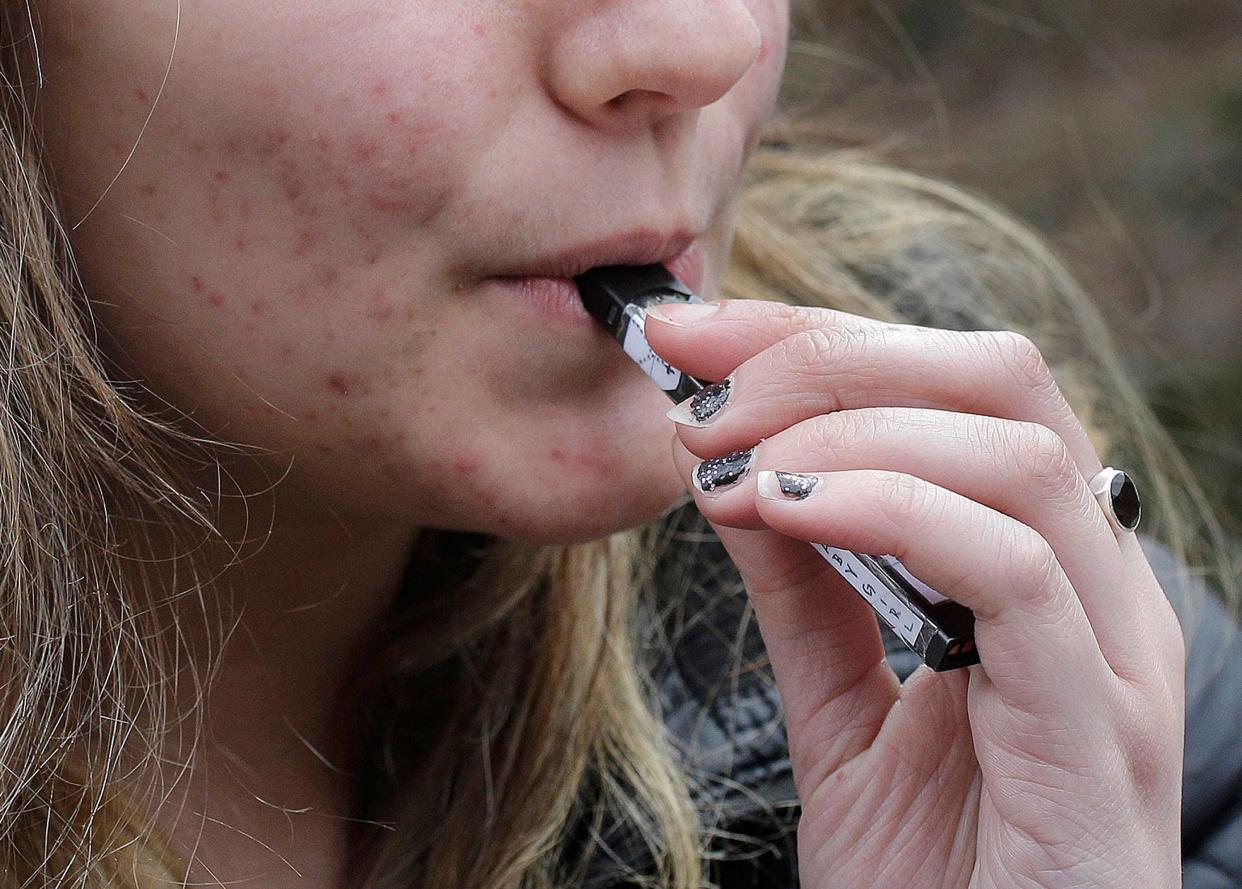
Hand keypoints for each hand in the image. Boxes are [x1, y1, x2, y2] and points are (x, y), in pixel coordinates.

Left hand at [644, 299, 1185, 888]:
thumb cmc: (933, 880)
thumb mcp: (844, 712)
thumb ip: (809, 594)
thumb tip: (740, 473)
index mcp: (1045, 569)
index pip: (953, 388)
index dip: (817, 338)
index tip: (691, 337)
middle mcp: (1098, 590)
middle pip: (1000, 380)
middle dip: (832, 356)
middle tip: (705, 395)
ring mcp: (1114, 657)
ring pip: (1014, 452)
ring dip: (848, 427)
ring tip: (732, 464)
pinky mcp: (1103, 731)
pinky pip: (1019, 570)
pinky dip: (892, 510)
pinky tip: (789, 513)